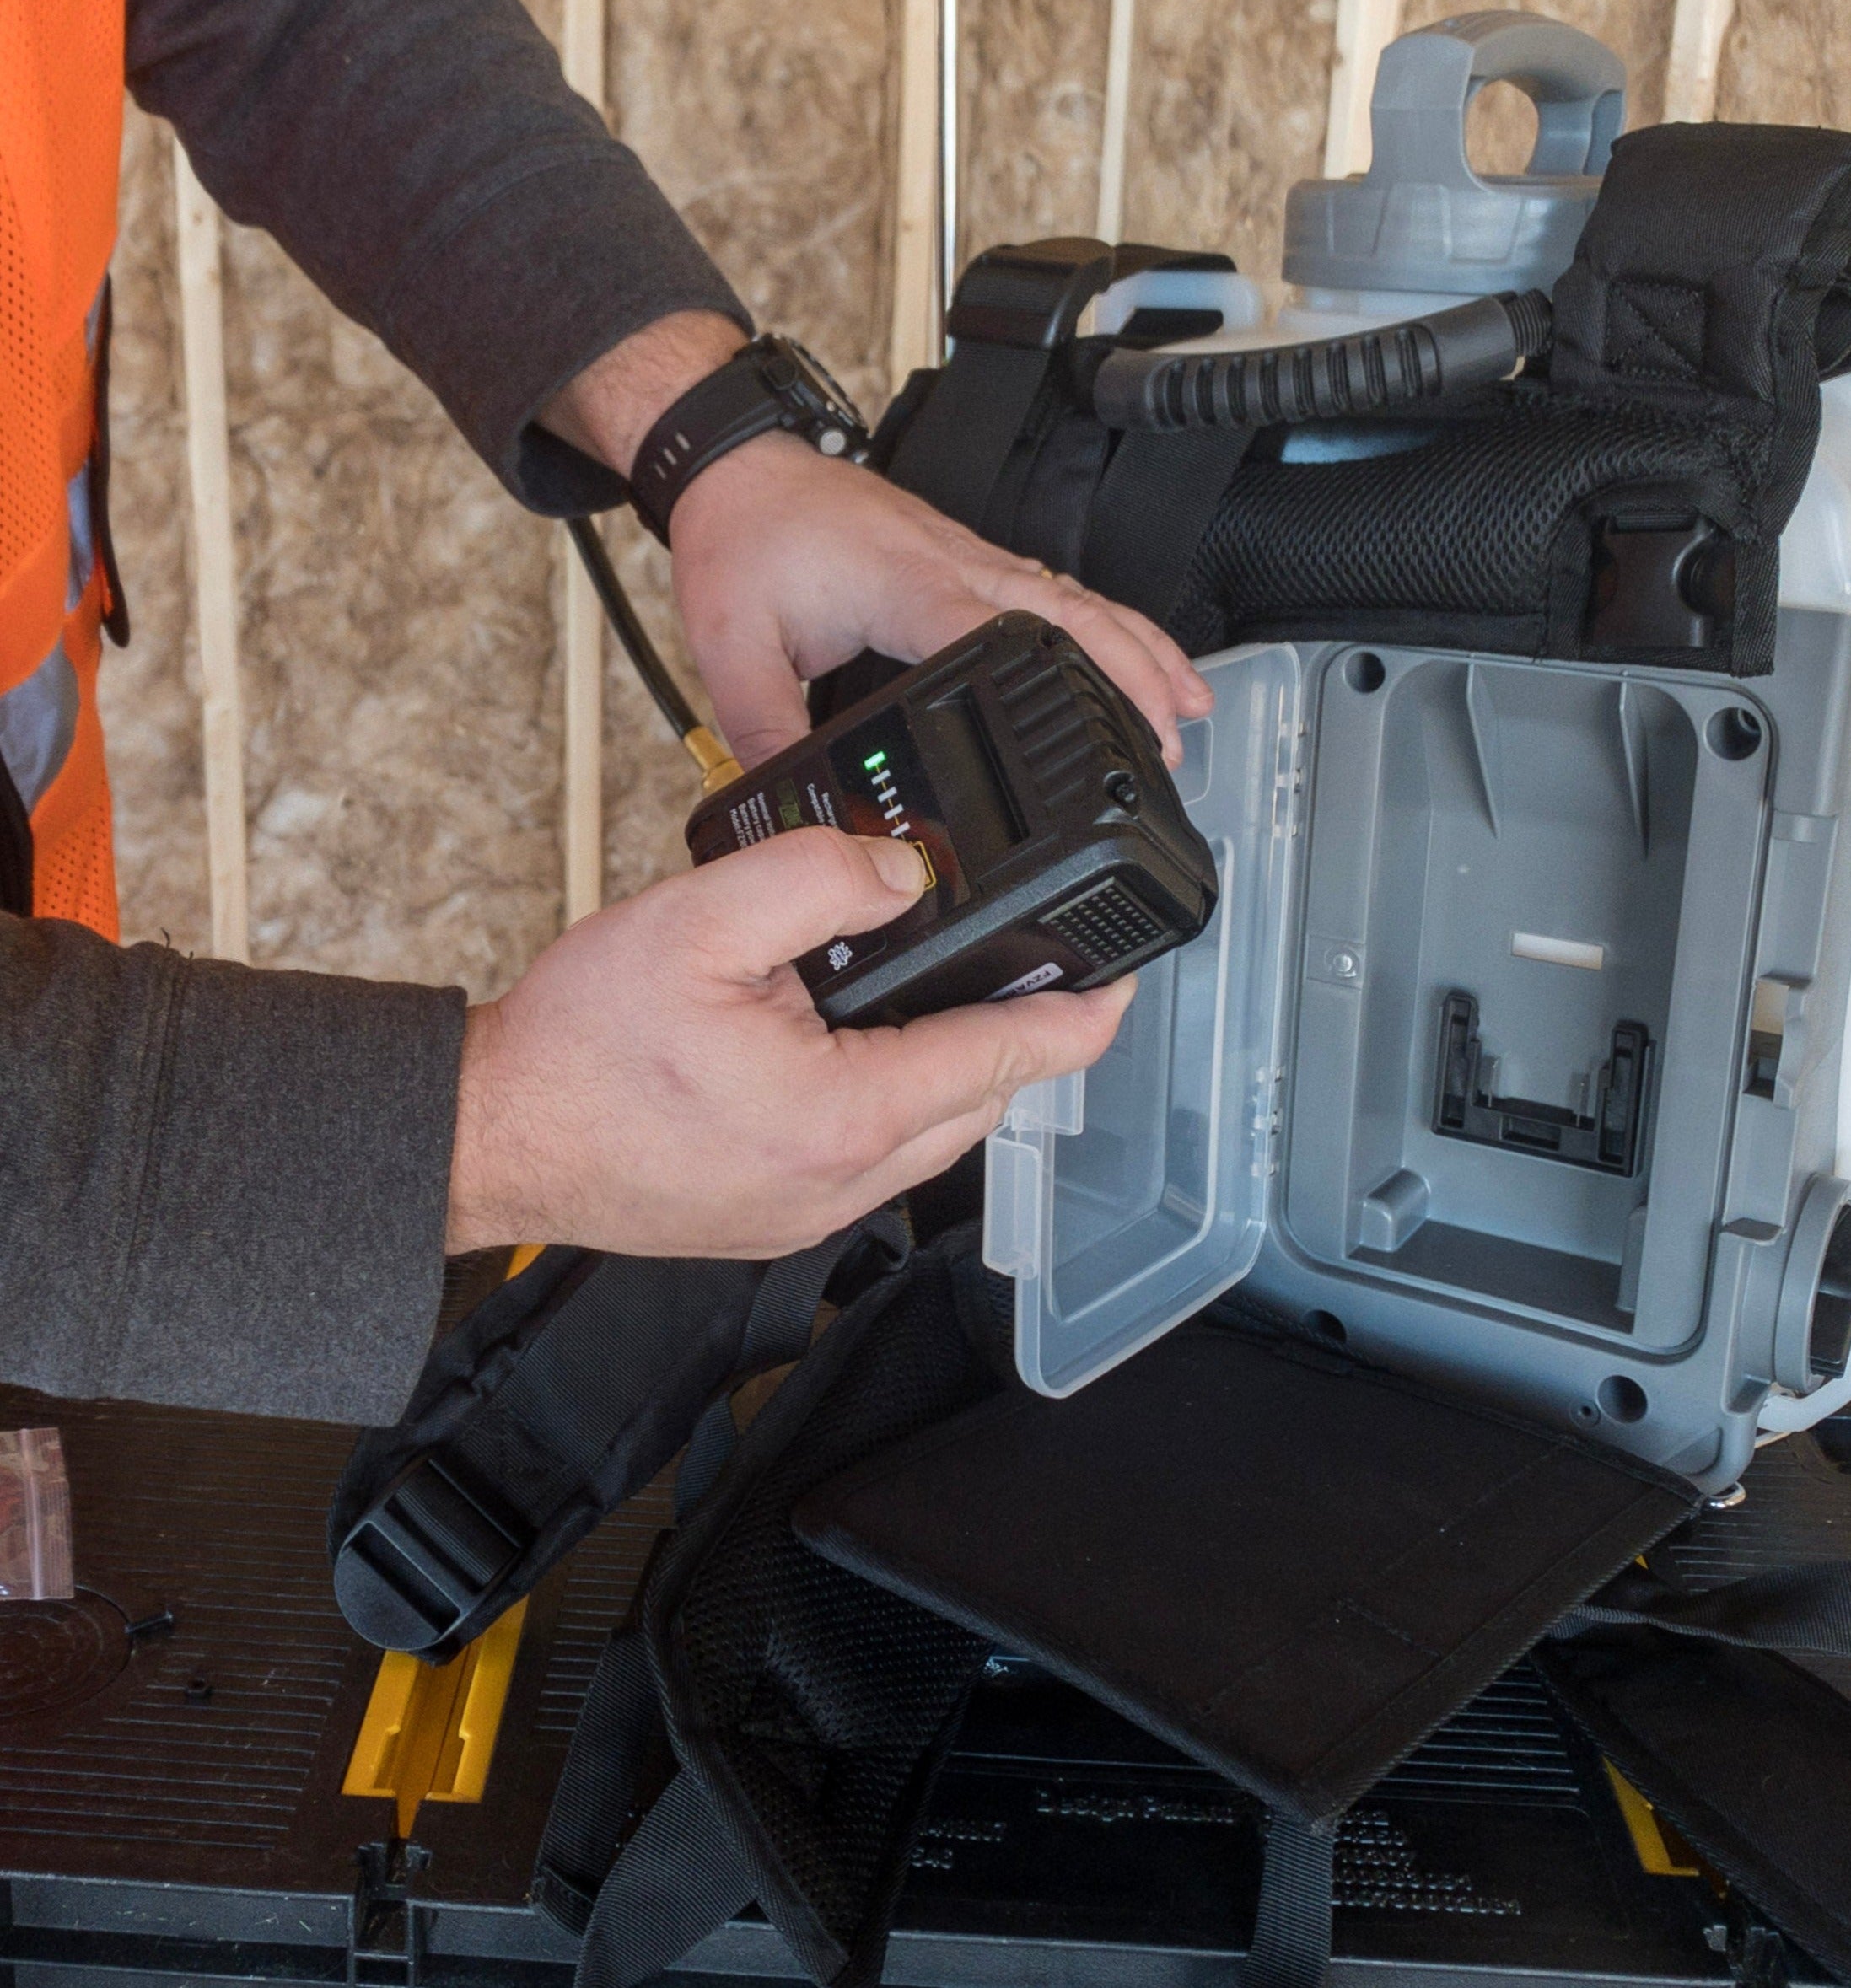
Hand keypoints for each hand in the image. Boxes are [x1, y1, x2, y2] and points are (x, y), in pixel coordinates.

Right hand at [446, 827, 1133, 1257]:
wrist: (488, 1138)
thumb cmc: (575, 1048)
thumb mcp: (696, 920)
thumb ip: (816, 878)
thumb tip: (902, 870)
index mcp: (847, 1115)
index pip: (1010, 1058)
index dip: (1081, 1011)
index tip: (1124, 975)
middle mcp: (846, 1182)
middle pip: (984, 1100)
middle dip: (1018, 1031)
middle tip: (1029, 958)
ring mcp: (814, 1213)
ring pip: (934, 1132)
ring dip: (953, 1063)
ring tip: (943, 985)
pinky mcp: (782, 1218)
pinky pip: (878, 1153)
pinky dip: (895, 1094)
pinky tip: (860, 1039)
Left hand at [669, 433, 1212, 765]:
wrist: (738, 465)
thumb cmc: (744, 536)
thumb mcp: (732, 648)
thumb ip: (763, 731)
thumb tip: (792, 801)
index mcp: (905, 585)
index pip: (999, 637)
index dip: (1062, 687)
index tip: (1108, 738)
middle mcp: (955, 564)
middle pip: (1072, 616)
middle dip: (1135, 676)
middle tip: (1174, 740)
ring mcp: (969, 556)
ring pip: (1077, 599)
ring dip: (1138, 649)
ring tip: (1188, 705)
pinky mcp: (967, 557)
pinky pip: (1055, 589)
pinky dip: (1107, 625)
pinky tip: (1133, 654)